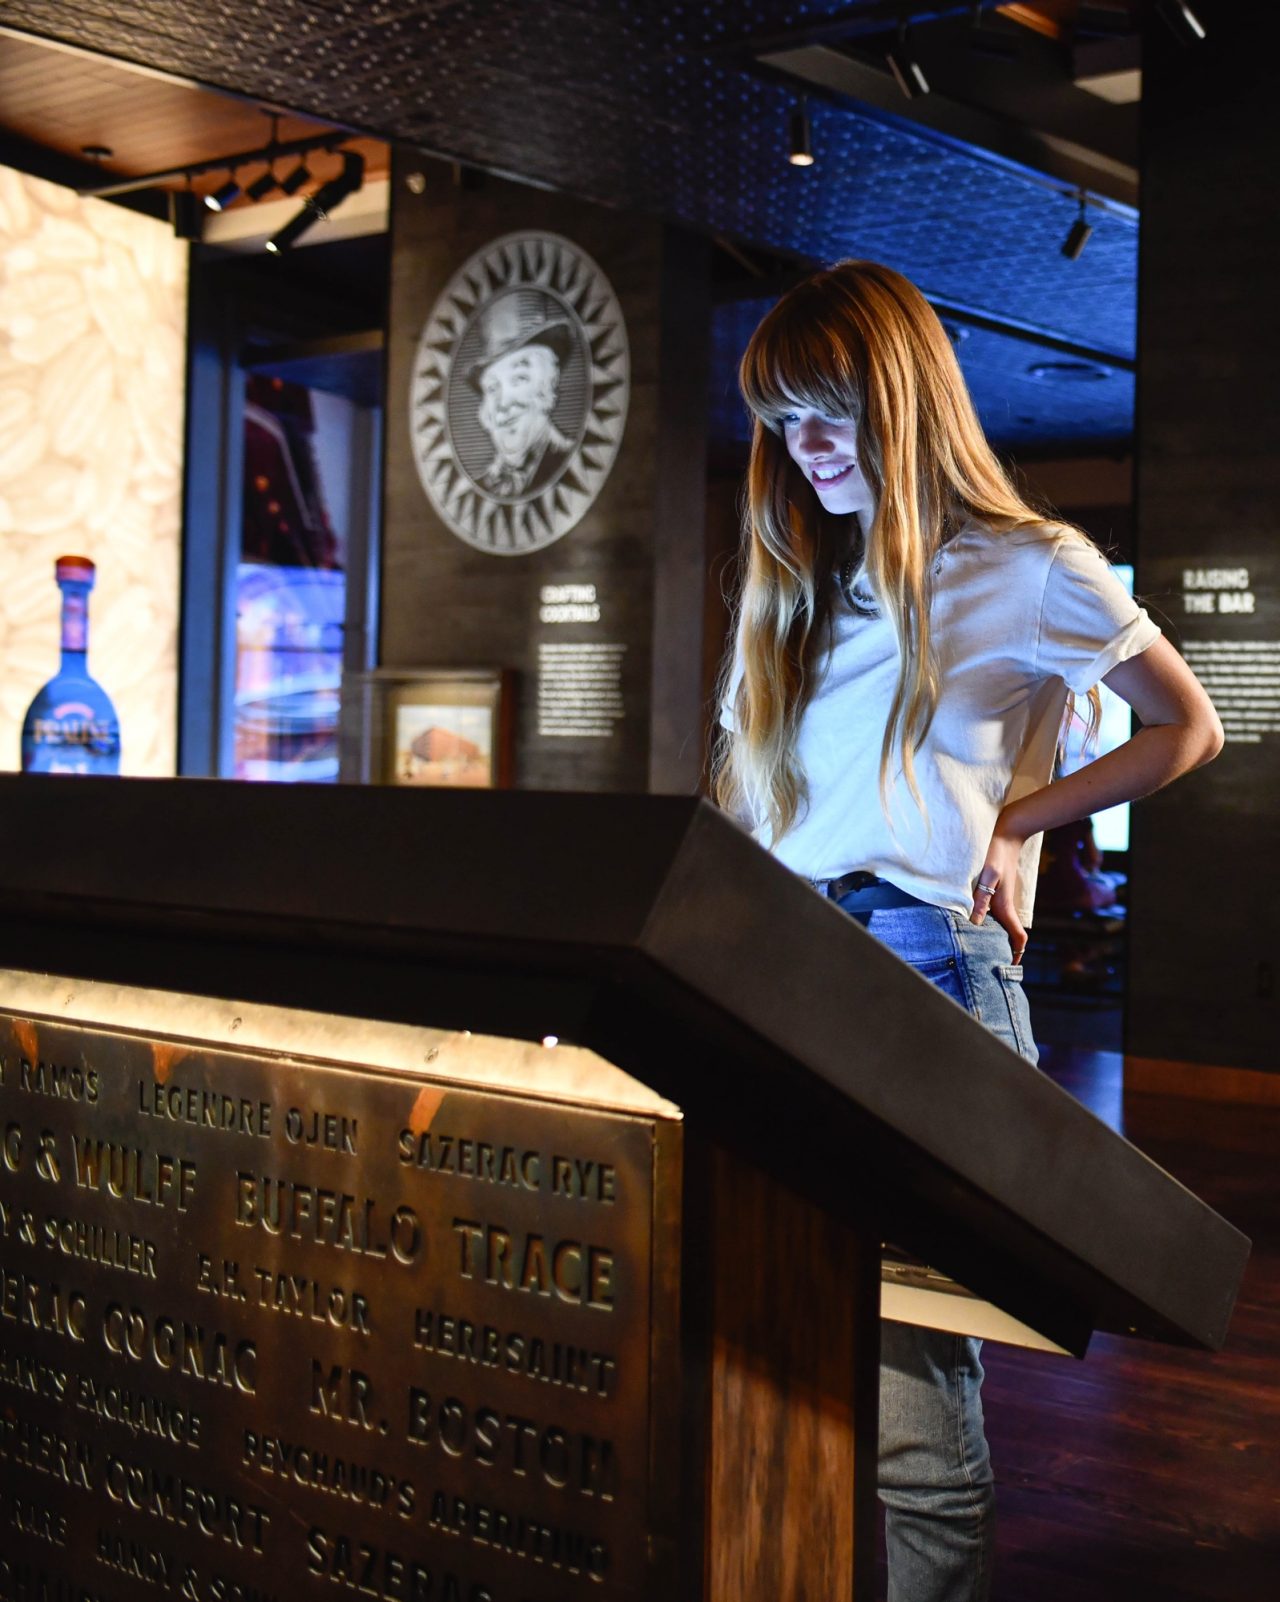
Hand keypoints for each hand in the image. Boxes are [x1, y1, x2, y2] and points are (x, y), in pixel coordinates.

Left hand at [972, 817, 1027, 962]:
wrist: (1008, 835)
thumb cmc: (996, 854)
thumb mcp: (987, 876)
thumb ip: (981, 898)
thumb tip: (976, 923)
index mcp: (1005, 906)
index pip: (1018, 936)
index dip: (1016, 953)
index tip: (1010, 966)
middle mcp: (1006, 905)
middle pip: (1010, 934)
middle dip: (1005, 950)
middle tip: (992, 964)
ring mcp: (1003, 899)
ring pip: (1003, 925)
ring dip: (997, 937)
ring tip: (983, 950)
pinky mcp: (998, 892)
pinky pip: (997, 914)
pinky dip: (992, 924)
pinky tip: (978, 925)